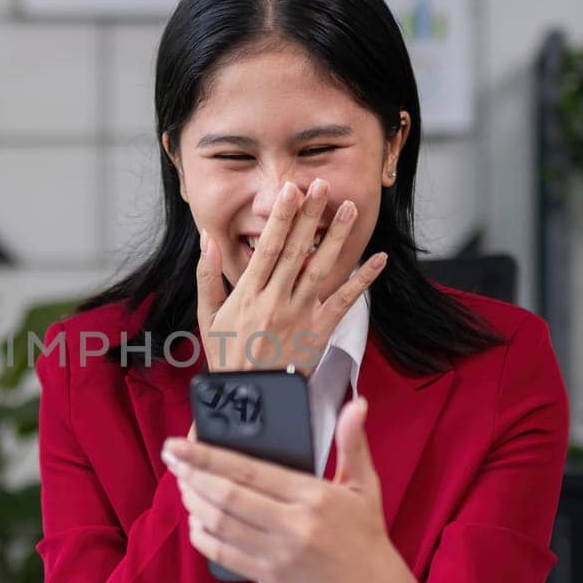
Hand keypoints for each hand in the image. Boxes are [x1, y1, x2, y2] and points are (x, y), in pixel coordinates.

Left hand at [163, 396, 423, 582]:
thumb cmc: (366, 534)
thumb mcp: (365, 484)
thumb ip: (352, 442)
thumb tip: (356, 402)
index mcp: (313, 495)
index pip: (249, 470)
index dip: (208, 456)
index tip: (179, 444)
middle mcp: (293, 525)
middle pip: (227, 496)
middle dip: (192, 475)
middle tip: (172, 458)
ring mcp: (278, 554)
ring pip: (221, 524)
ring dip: (194, 502)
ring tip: (183, 484)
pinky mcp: (269, 578)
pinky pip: (224, 555)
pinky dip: (203, 537)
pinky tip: (195, 520)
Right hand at [196, 180, 385, 372]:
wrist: (250, 397)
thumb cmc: (227, 357)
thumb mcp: (207, 316)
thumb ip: (207, 276)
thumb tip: (205, 239)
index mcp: (248, 294)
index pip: (268, 247)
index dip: (281, 217)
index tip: (290, 191)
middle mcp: (275, 301)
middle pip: (297, 250)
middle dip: (310, 216)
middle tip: (321, 185)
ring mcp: (299, 316)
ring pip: (322, 269)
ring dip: (338, 238)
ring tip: (350, 209)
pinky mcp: (319, 332)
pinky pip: (345, 302)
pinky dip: (363, 280)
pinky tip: (377, 259)